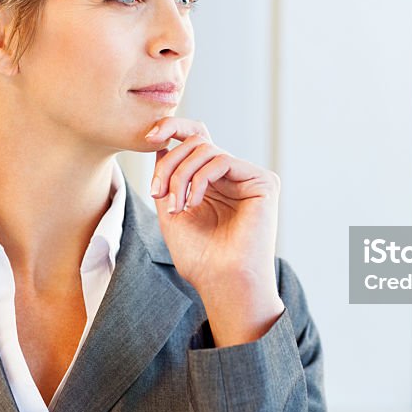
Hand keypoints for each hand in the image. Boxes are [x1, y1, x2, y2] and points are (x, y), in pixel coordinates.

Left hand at [145, 117, 284, 346]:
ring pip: (206, 149)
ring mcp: (250, 177)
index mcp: (215, 182)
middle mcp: (234, 176)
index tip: (148, 137)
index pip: (197, 140)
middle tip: (157, 191)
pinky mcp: (264, 182)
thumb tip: (162, 145)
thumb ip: (168, 178)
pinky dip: (199, 179)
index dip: (173, 128)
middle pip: (197, 140)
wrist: (222, 283)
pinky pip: (223, 160)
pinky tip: (192, 204)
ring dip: (180, 174)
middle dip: (170, 163)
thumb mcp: (171, 211)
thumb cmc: (200, 258)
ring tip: (175, 206)